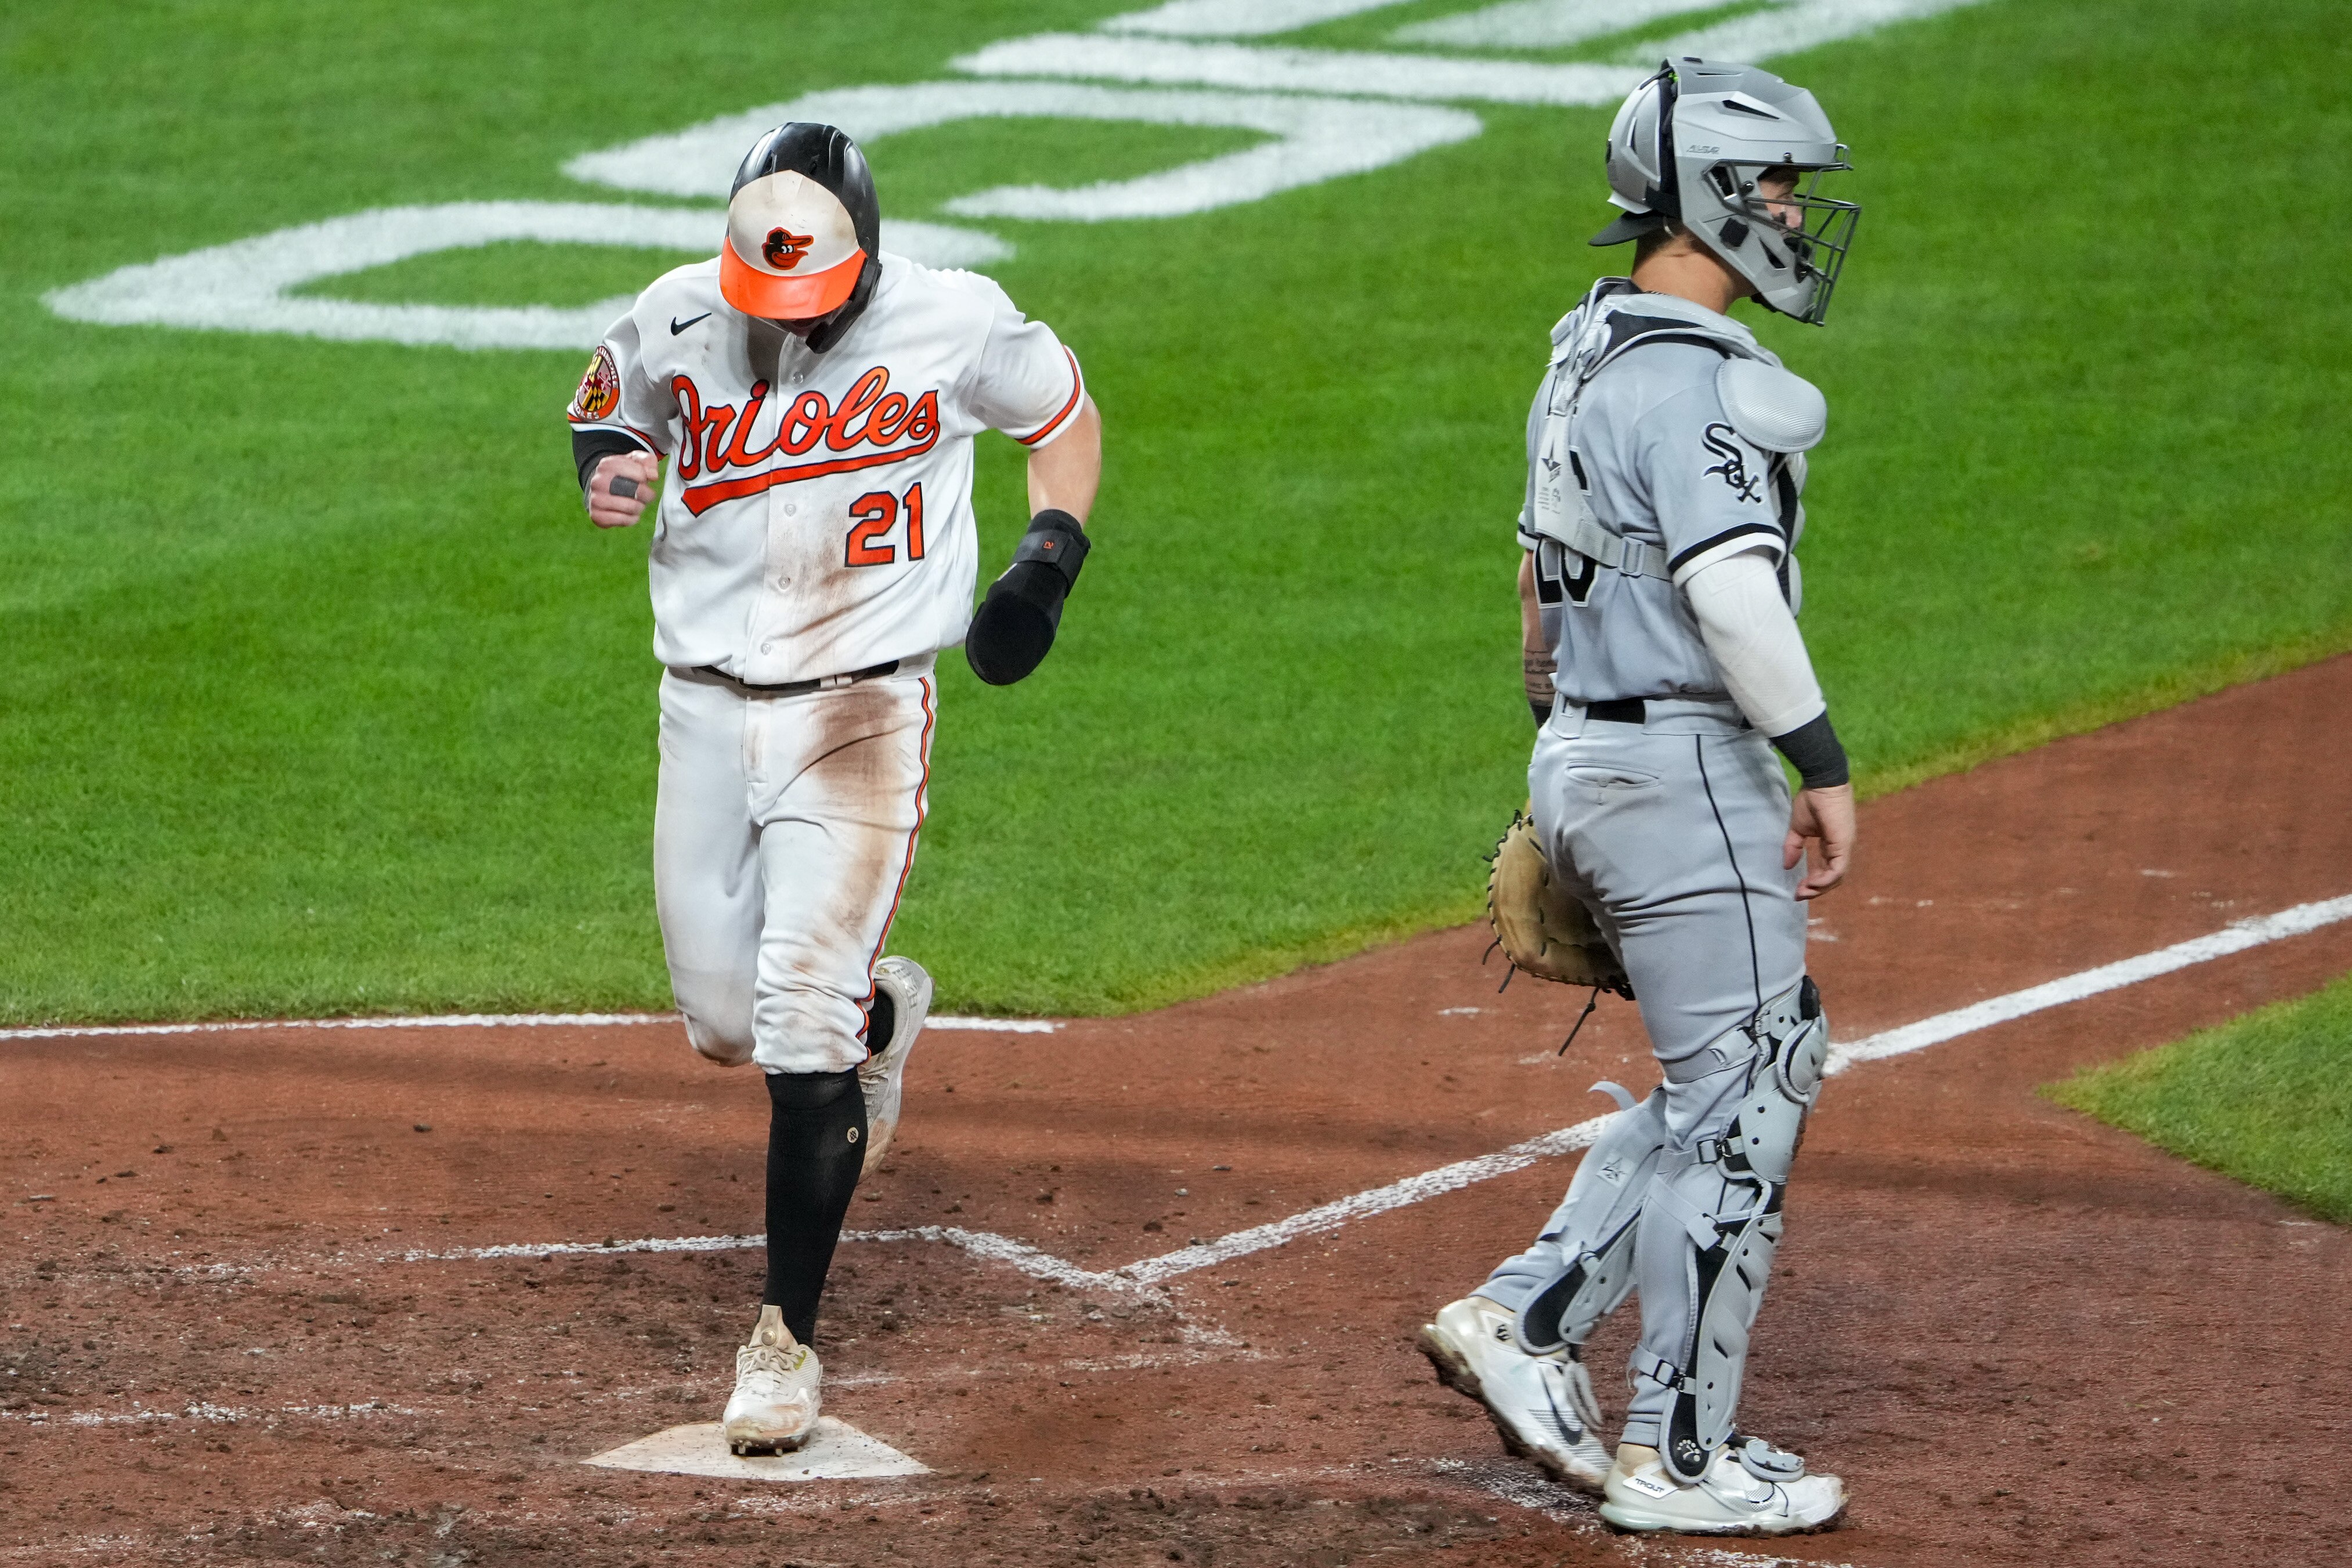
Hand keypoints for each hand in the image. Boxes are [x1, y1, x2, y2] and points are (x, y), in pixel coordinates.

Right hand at [586, 451, 659, 528]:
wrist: (601, 490)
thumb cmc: (622, 475)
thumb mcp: (634, 461)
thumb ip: (647, 461)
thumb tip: (653, 475)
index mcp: (607, 464)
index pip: (640, 473)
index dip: (645, 478)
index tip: (642, 479)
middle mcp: (598, 481)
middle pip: (636, 491)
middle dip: (647, 495)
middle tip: (645, 495)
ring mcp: (595, 499)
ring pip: (630, 507)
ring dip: (639, 508)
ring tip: (637, 504)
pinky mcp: (596, 516)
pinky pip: (623, 520)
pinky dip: (631, 519)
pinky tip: (630, 514)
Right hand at [1783, 783, 1853, 900]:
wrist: (1821, 783)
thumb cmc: (1811, 801)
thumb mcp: (1798, 828)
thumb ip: (1793, 847)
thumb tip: (1786, 865)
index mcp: (1832, 845)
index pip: (1827, 870)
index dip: (1813, 882)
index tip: (1797, 889)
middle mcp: (1841, 849)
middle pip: (1833, 878)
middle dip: (1816, 890)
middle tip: (1799, 895)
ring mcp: (1844, 847)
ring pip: (1837, 877)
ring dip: (1820, 888)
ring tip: (1803, 892)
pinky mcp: (1844, 844)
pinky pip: (1838, 869)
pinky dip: (1826, 879)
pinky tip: (1812, 883)